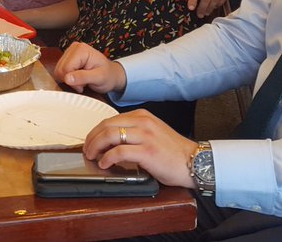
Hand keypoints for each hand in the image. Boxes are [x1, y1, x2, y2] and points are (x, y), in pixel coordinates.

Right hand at [53, 42, 126, 94]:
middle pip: (60, 69)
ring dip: (69, 79)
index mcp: (81, 50)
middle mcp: (73, 47)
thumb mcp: (99, 78)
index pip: (65, 68)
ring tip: (82, 80)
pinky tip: (78, 77)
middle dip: (70, 80)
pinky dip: (68, 77)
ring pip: (58, 71)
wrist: (112, 74)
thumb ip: (83, 77)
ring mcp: (69, 52)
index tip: (83, 85)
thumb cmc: (108, 75)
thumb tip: (67, 78)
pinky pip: (60, 71)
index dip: (72, 80)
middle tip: (83, 83)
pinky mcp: (67, 57)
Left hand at [83, 110, 198, 187]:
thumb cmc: (173, 151)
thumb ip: (134, 131)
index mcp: (142, 116)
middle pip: (106, 125)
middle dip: (91, 138)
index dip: (96, 131)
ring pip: (109, 135)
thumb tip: (110, 140)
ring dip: (95, 147)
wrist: (195, 161)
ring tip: (92, 156)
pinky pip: (118, 151)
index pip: (110, 119)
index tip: (90, 141)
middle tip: (87, 150)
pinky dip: (107, 158)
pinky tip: (104, 164)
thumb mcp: (152, 133)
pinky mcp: (146, 151)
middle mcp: (142, 122)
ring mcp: (145, 136)